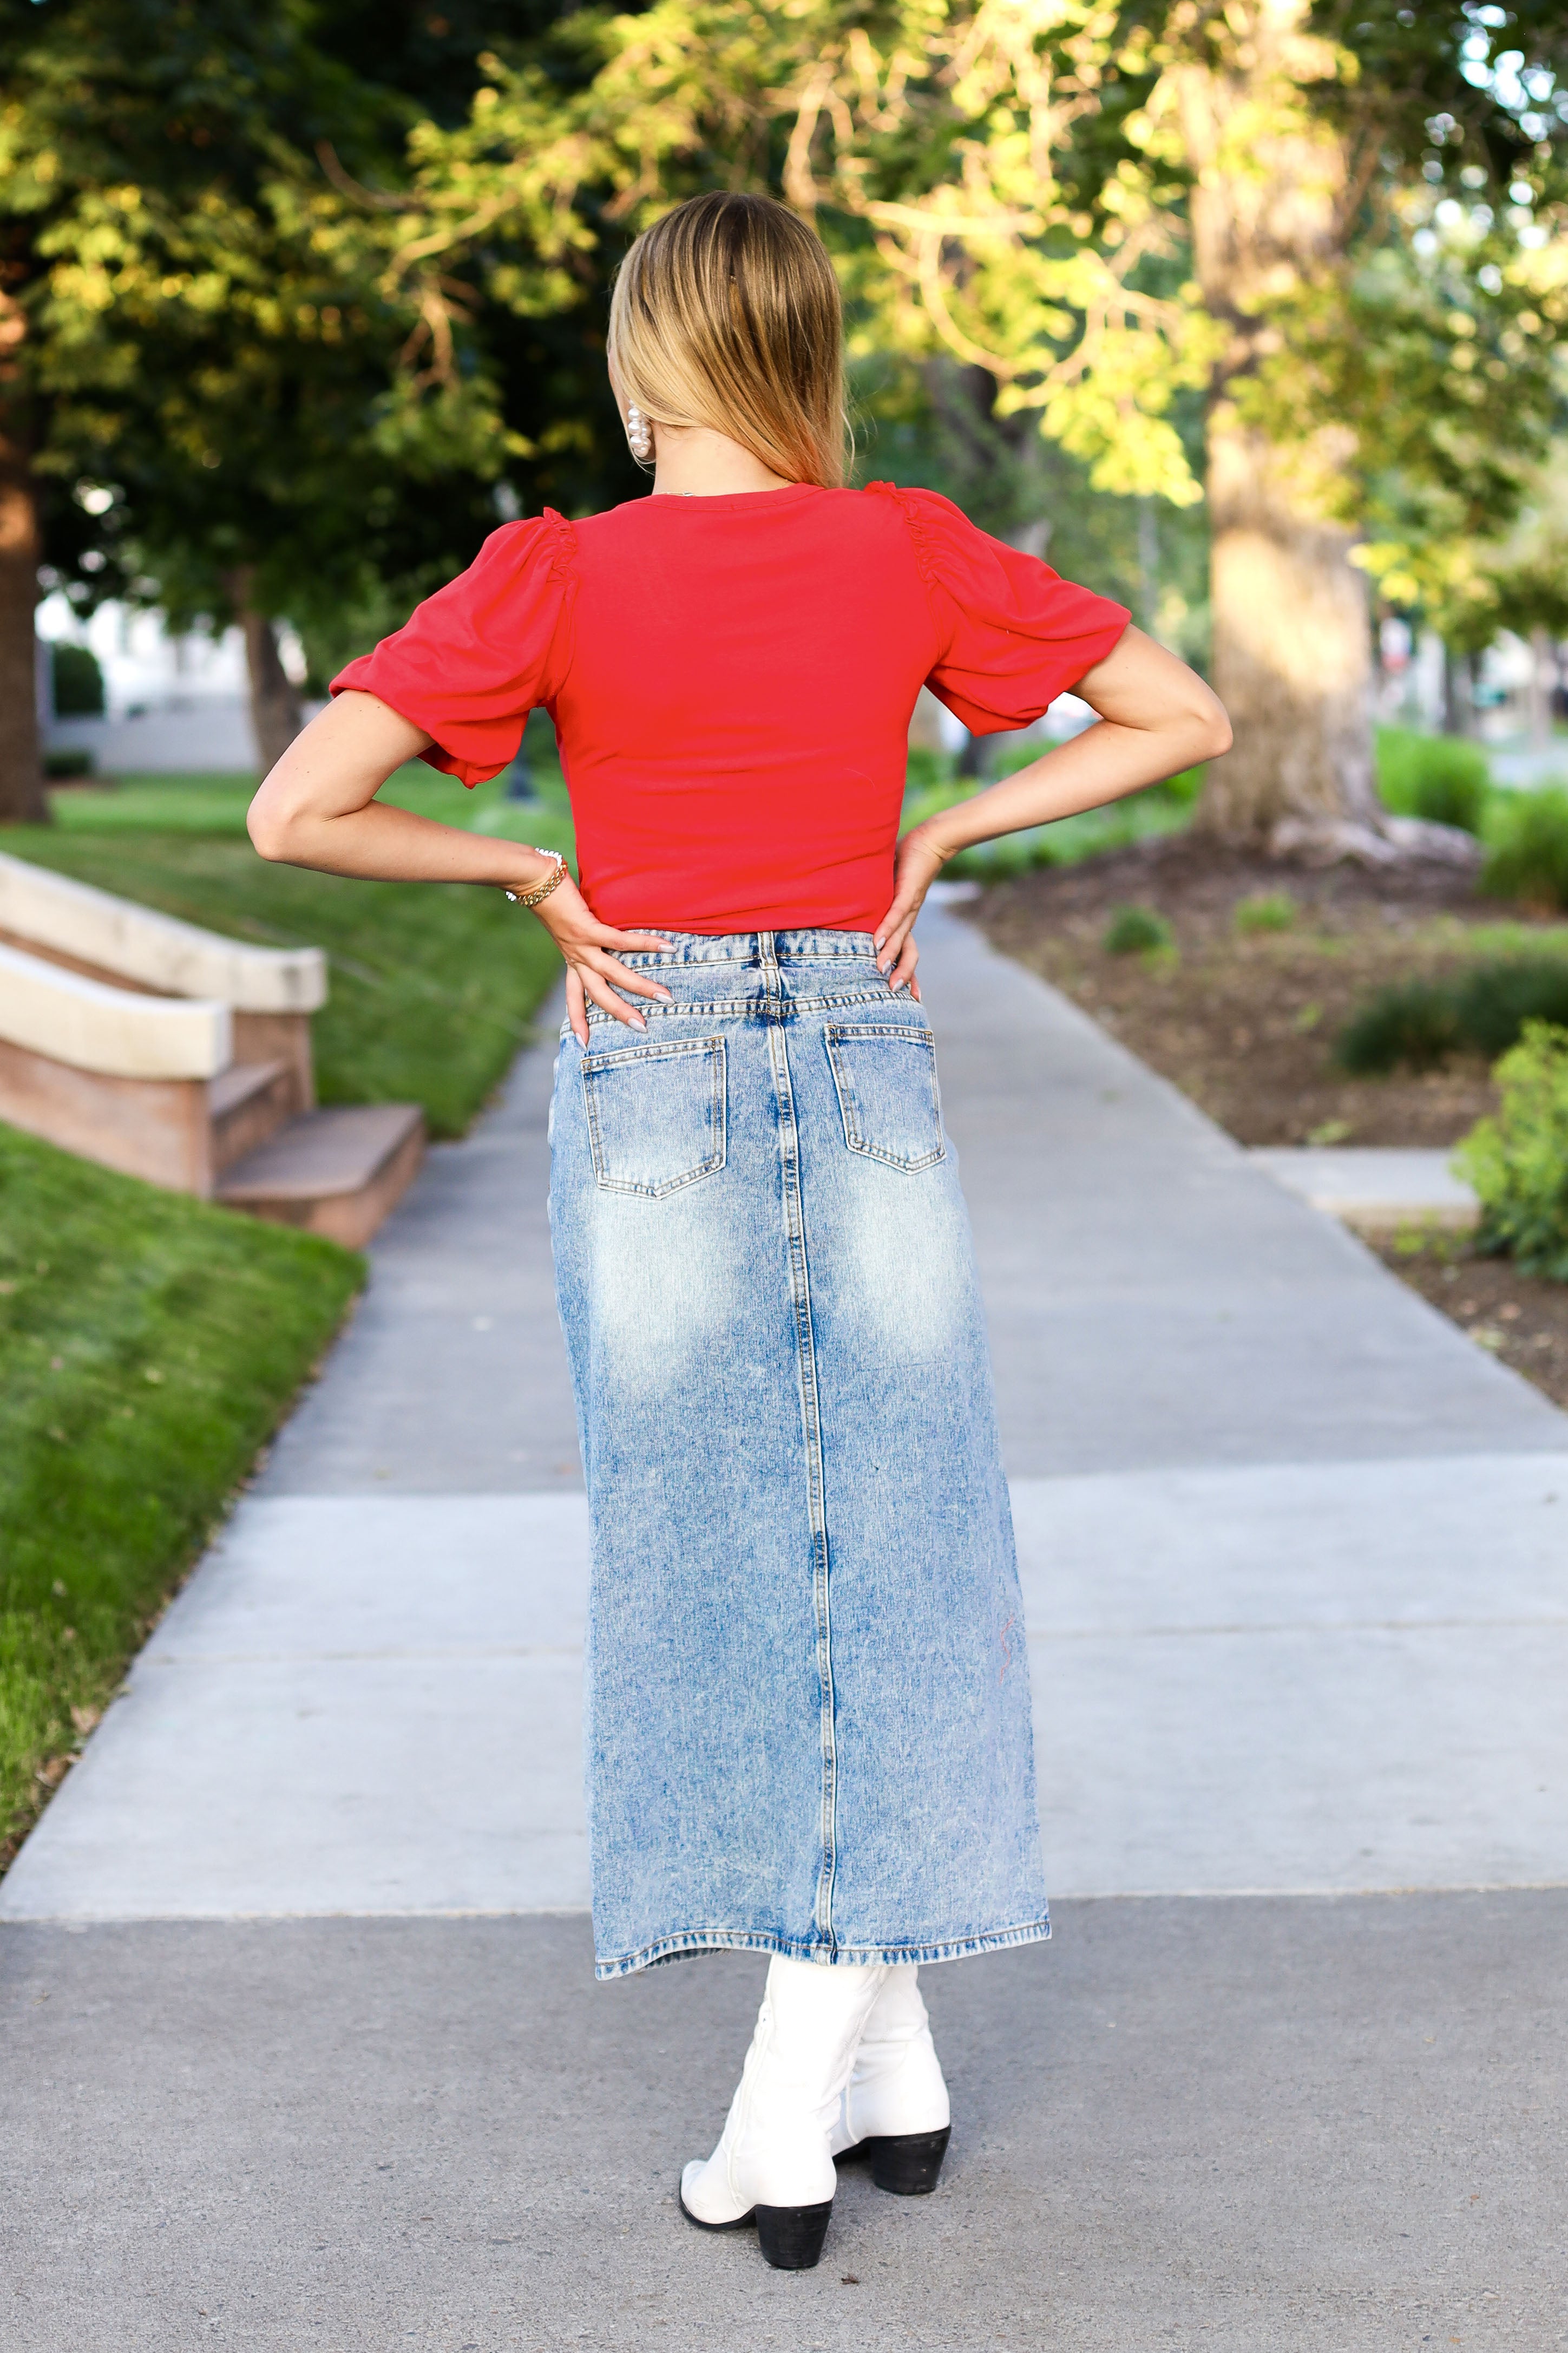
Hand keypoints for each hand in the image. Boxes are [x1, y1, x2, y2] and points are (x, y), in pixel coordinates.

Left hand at [533, 876, 672, 1044]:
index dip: (578, 1021)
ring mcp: (581, 945)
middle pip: (598, 994)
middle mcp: (575, 957)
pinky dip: (645, 944)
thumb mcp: (568, 926)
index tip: (583, 1044)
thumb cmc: (553, 898)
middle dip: (621, 1013)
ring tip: (666, 997)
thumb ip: (585, 936)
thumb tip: (604, 936)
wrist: (534, 880)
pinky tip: (668, 946)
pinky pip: (620, 941)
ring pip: (613, 974)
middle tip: (643, 1029)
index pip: (574, 998)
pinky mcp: (587, 928)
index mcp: (570, 960)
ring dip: (641, 987)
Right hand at [873, 826, 949, 996]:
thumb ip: (876, 901)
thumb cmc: (907, 862)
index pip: (908, 952)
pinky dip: (887, 929)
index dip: (909, 973)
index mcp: (906, 920)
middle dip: (903, 974)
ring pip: (901, 937)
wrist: (932, 841)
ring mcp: (910, 906)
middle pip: (908, 952)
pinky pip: (897, 914)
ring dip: (891, 956)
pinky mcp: (908, 892)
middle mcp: (910, 918)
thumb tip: (855, 908)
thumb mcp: (888, 888)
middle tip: (894, 994)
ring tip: (879, 973)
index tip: (911, 996)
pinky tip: (877, 943)